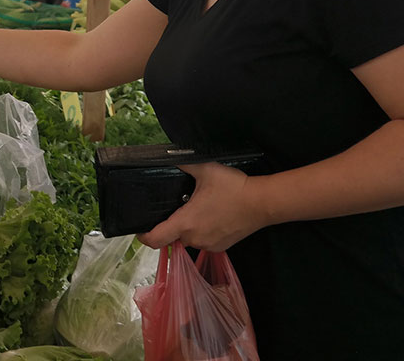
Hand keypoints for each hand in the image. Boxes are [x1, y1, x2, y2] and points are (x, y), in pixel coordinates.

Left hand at [137, 162, 268, 251]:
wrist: (261, 203)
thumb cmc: (232, 187)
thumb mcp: (205, 169)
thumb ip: (184, 163)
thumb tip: (168, 156)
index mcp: (185, 222)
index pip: (155, 239)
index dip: (144, 236)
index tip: (141, 229)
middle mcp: (194, 239)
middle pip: (173, 237)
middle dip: (173, 225)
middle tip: (179, 207)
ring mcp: (209, 245)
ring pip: (189, 240)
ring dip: (189, 228)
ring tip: (198, 209)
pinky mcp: (221, 247)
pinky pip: (204, 242)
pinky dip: (203, 232)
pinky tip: (212, 217)